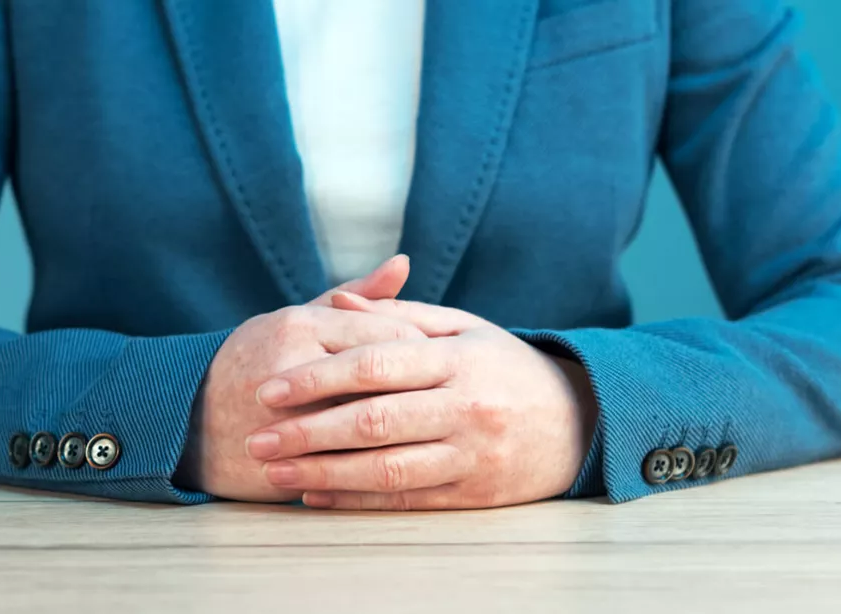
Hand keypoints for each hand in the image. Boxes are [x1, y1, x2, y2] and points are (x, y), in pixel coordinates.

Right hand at [178, 256, 428, 501]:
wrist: (185, 421)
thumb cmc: (249, 363)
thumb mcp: (296, 319)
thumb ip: (354, 295)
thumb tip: (404, 263)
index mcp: (299, 325)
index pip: (390, 334)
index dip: (426, 352)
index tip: (441, 365)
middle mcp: (293, 368)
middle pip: (387, 380)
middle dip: (422, 393)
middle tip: (440, 401)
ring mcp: (287, 418)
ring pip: (371, 424)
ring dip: (405, 430)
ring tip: (422, 430)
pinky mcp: (287, 460)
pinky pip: (350, 461)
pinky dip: (380, 461)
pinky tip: (397, 460)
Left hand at [243, 293, 597, 509]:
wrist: (583, 420)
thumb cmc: (507, 366)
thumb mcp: (464, 327)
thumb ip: (399, 314)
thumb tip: (334, 299)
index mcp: (458, 359)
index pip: (375, 365)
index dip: (317, 378)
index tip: (270, 389)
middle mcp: (466, 406)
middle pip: (373, 421)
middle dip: (306, 431)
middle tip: (256, 437)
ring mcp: (473, 453)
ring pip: (386, 468)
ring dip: (323, 473)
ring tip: (275, 473)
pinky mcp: (476, 493)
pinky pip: (407, 500)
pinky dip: (357, 500)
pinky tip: (317, 496)